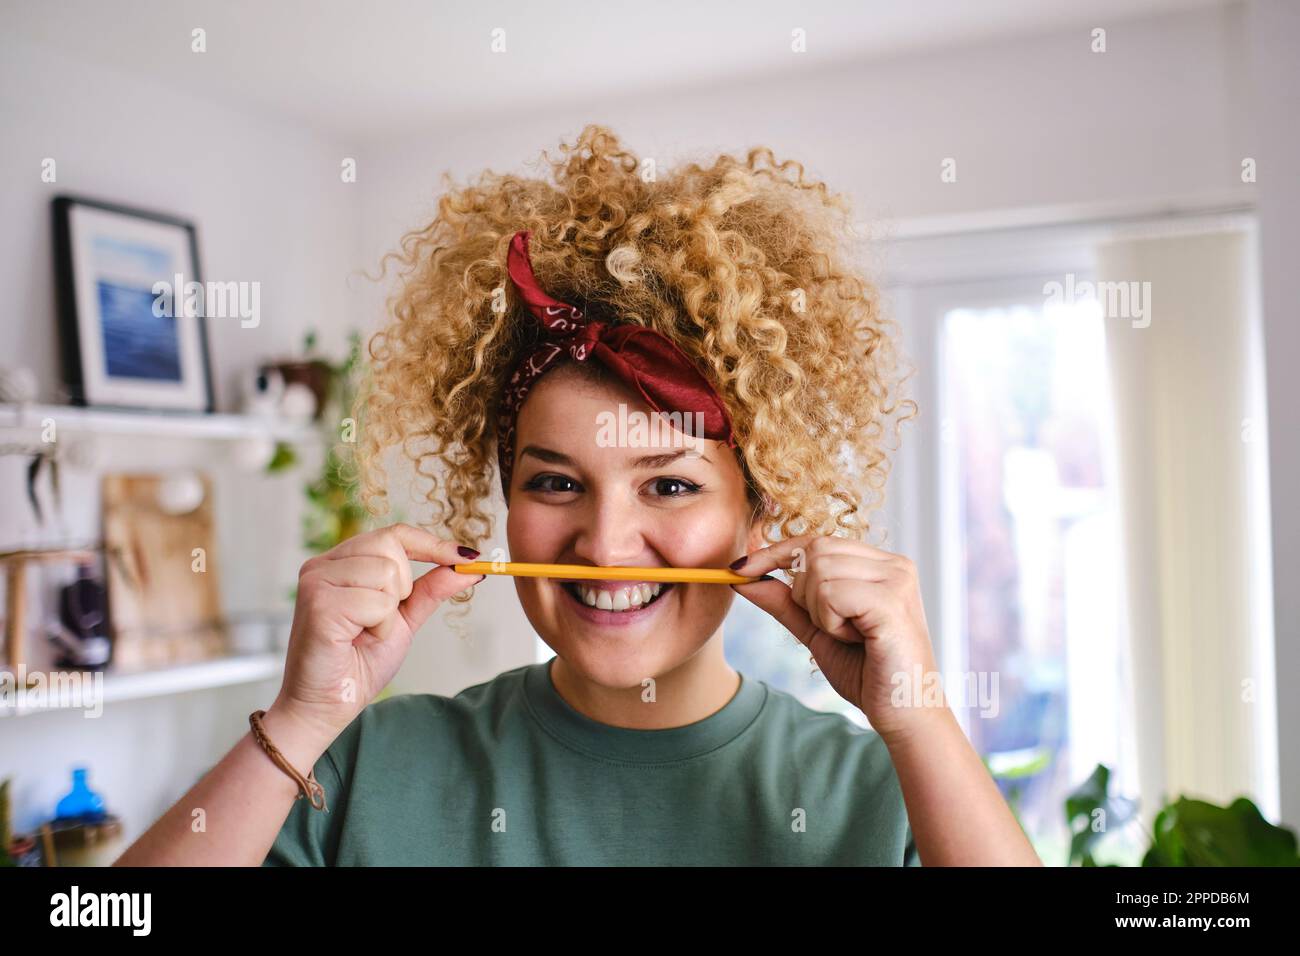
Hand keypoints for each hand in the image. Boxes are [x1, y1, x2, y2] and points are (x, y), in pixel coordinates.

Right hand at [272, 523, 484, 741]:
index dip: (433, 543)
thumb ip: (431, 589)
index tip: (468, 556)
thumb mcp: (404, 620)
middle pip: (391, 546)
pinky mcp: (319, 603)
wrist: (325, 707)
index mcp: (341, 562)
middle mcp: (323, 565)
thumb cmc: (357, 664)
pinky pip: (376, 601)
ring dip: (389, 613)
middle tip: (380, 620)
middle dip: (404, 587)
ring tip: (365, 633)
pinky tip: (355, 640)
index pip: (393, 533)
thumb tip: (469, 566)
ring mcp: (317, 581)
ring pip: (387, 573)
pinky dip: (379, 626)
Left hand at [730, 535, 946, 742]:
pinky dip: (830, 622)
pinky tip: (857, 640)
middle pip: (814, 550)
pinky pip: (831, 594)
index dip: (775, 553)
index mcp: (880, 565)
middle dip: (803, 592)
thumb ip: (784, 602)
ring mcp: (897, 579)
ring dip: (819, 612)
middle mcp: (894, 564)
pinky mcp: (892, 601)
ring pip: (819, 571)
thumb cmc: (867, 673)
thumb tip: (743, 577)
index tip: (740, 570)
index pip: (816, 540)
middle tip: (831, 626)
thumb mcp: (816, 631)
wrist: (903, 714)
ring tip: (850, 635)